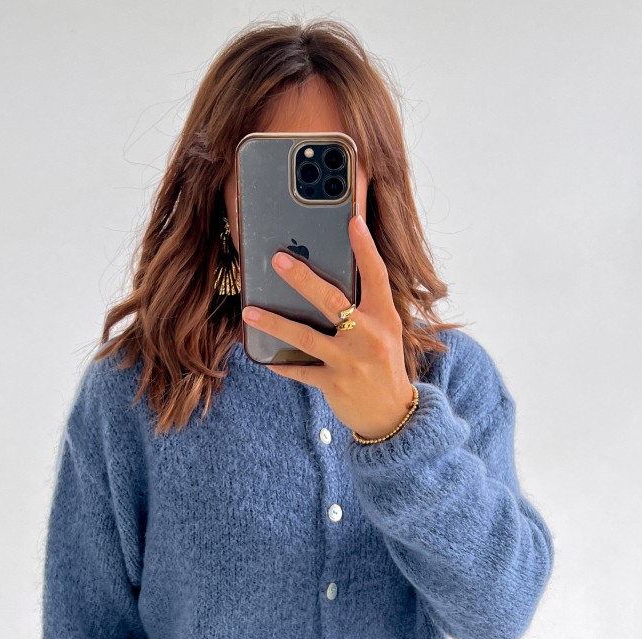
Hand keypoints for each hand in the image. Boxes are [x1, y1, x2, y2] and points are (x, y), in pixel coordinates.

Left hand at [240, 213, 415, 439]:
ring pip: (306, 336)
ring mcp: (350, 361)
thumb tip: (324, 282)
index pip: (376, 276)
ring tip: (250, 312)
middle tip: (276, 260)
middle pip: (331, 300)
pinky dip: (280, 363)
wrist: (391, 414)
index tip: (353, 221)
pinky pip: (300, 369)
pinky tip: (262, 356)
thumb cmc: (383, 364)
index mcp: (384, 317)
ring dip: (275, 323)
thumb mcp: (385, 332)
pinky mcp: (334, 383)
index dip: (365, 248)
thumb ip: (364, 308)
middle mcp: (368, 336)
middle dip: (302, 278)